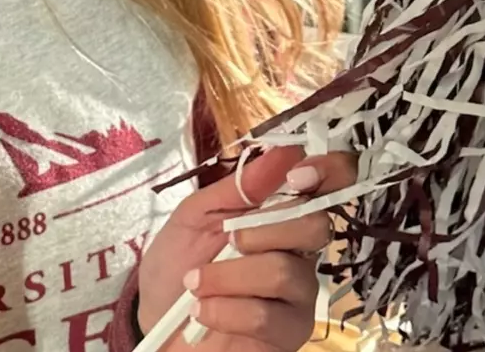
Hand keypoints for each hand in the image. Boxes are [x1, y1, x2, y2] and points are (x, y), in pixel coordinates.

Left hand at [136, 148, 356, 350]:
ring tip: (195, 284)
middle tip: (226, 241)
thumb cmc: (176, 266)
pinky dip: (223, 310)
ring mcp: (298, 296)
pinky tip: (201, 312)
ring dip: (226, 276)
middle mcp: (300, 254)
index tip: (298, 173)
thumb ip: (237, 187)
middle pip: (315, 227)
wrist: (154, 321)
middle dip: (262, 230)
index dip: (329, 171)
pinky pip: (266, 316)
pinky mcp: (289, 334)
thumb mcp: (193, 217)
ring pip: (283, 272)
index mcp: (281, 217)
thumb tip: (284, 151)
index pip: (330, 186)